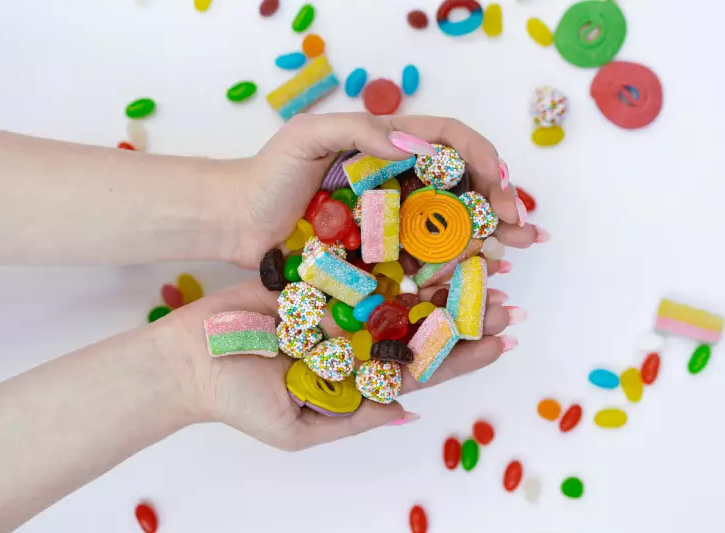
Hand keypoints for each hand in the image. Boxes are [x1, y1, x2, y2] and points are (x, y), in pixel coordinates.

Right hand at [166, 270, 518, 451]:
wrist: (189, 359)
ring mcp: (338, 306)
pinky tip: (422, 237)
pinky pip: (359, 264)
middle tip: (505, 299)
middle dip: (462, 314)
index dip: (463, 356)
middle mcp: (355, 339)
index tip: (502, 342)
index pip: (422, 368)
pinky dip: (390, 252)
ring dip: (438, 279)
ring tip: (479, 263)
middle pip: (419, 325)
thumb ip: (353, 418)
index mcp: (358, 376)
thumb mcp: (298, 428)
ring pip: (397, 290)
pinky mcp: (316, 277)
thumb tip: (407, 411)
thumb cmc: (237, 401)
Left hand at [227, 112, 547, 268]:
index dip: (482, 162)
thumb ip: (359, 132)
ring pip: (447, 225)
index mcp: (387, 145)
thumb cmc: (266, 174)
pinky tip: (473, 278)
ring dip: (484, 239)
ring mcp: (388, 218)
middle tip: (524, 234)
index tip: (499, 190)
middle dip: (498, 208)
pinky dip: (449, 266)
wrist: (234, 220)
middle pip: (460, 188)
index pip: (450, 142)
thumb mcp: (308, 138)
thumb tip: (414, 145)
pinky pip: (420, 257)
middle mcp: (396, 181)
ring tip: (511, 257)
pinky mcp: (375, 251)